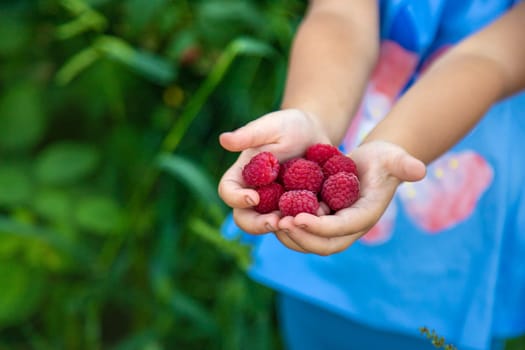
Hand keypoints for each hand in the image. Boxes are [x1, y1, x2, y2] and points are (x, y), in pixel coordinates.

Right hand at [218, 109, 330, 233]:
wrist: (317, 135)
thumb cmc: (289, 125)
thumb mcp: (272, 126)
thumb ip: (250, 134)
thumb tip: (224, 139)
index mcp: (242, 175)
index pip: (228, 191)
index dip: (236, 198)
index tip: (254, 197)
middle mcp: (255, 194)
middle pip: (245, 218)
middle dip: (258, 224)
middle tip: (276, 222)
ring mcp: (275, 206)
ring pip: (271, 226)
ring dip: (283, 227)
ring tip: (299, 222)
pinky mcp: (296, 211)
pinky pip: (297, 224)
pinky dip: (305, 224)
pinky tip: (320, 216)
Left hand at [274, 140, 425, 254]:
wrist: (373, 164)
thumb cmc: (383, 159)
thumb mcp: (393, 158)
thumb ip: (404, 164)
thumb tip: (419, 170)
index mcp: (364, 217)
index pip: (340, 229)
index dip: (319, 227)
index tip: (297, 218)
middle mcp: (349, 228)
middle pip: (323, 244)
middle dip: (301, 237)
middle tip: (280, 223)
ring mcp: (335, 227)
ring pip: (310, 242)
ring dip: (290, 236)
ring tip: (271, 221)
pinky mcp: (323, 221)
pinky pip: (304, 231)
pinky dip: (288, 226)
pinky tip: (272, 214)